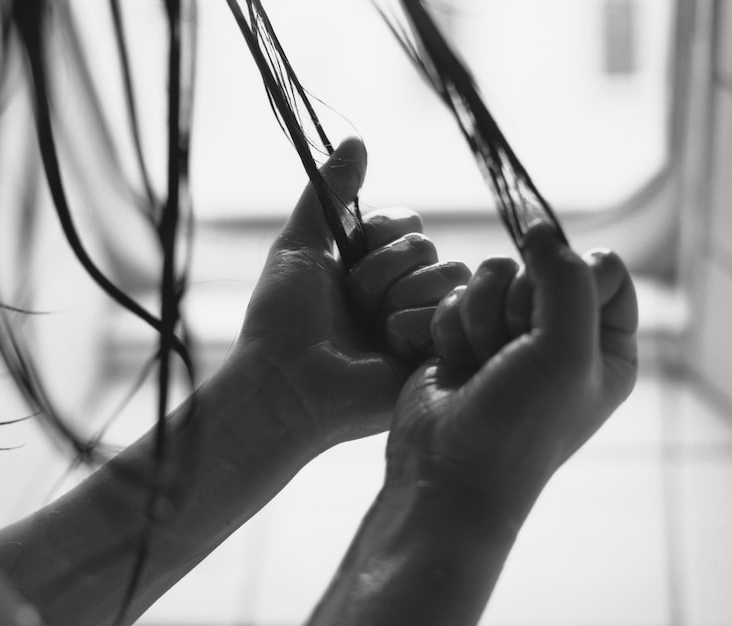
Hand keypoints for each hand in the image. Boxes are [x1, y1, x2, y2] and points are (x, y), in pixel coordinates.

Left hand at [231, 137, 469, 452]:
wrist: (285, 382)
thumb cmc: (282, 317)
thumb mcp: (301, 243)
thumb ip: (328, 189)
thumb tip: (356, 137)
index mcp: (374, 264)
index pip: (408, 222)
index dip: (379, 236)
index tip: (345, 261)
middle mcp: (402, 291)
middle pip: (426, 247)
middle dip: (381, 272)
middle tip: (350, 305)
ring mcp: (422, 323)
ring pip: (445, 275)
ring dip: (396, 299)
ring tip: (368, 330)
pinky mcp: (436, 355)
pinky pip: (449, 314)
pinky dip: (411, 328)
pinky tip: (386, 352)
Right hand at [385, 223, 637, 523]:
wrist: (444, 472)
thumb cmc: (517, 425)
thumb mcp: (565, 350)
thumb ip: (566, 278)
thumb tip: (540, 229)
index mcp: (606, 344)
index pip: (603, 268)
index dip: (571, 279)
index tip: (550, 320)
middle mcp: (560, 337)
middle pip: (540, 266)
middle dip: (515, 307)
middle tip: (509, 356)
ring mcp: (509, 338)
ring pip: (492, 275)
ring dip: (478, 318)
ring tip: (478, 365)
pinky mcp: (464, 339)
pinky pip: (457, 295)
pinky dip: (449, 328)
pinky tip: (452, 365)